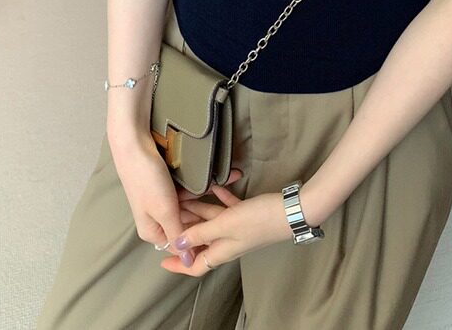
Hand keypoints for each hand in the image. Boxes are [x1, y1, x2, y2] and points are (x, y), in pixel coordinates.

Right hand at [107, 129, 241, 267]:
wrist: (134, 146)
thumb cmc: (148, 181)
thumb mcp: (165, 212)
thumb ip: (177, 236)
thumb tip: (189, 263)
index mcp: (153, 231)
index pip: (182, 244)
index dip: (203, 238)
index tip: (224, 229)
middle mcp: (158, 219)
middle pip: (189, 222)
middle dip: (209, 211)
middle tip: (231, 204)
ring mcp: (164, 200)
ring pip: (191, 204)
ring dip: (209, 194)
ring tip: (233, 181)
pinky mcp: (168, 185)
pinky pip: (189, 190)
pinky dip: (203, 184)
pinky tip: (221, 178)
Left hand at [159, 184, 294, 275]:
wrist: (290, 211)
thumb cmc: (257, 221)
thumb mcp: (224, 225)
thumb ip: (200, 234)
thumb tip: (178, 245)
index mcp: (221, 251)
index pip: (195, 265)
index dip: (178, 264)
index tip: (162, 258)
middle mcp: (227, 242)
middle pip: (200, 239)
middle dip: (184, 227)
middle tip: (170, 212)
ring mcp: (237, 228)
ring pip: (212, 221)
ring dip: (199, 208)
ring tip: (184, 194)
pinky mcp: (247, 214)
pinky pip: (227, 208)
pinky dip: (219, 198)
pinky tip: (213, 186)